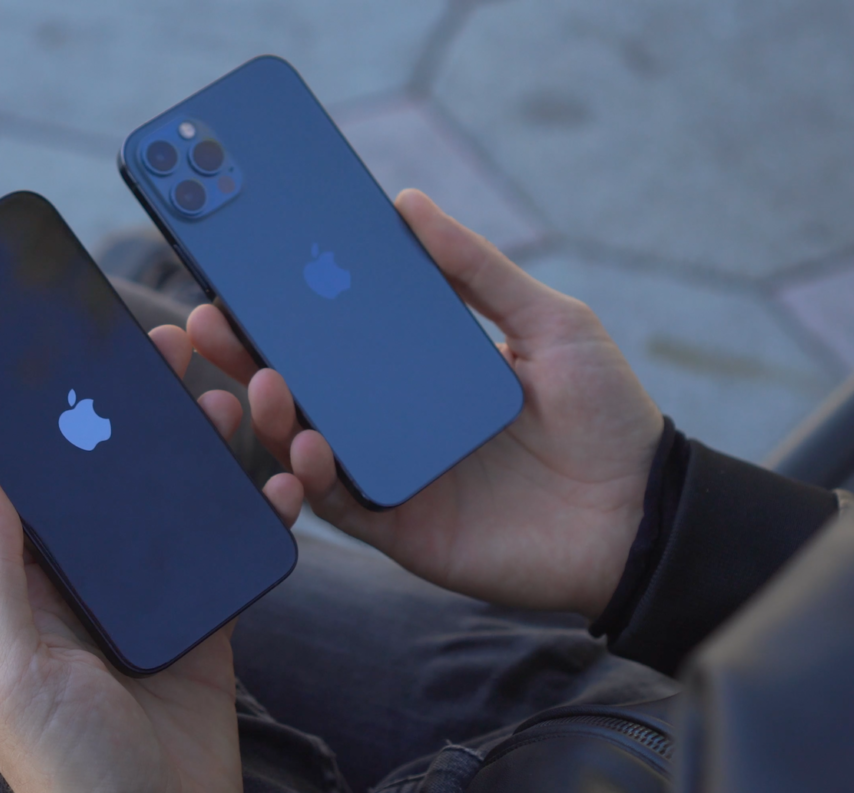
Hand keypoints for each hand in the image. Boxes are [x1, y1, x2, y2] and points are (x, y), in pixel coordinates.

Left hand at [0, 326, 300, 792]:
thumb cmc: (67, 779)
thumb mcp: (13, 675)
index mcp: (30, 591)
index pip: (38, 486)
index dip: (56, 421)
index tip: (75, 356)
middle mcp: (88, 588)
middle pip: (115, 481)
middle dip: (142, 416)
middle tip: (172, 351)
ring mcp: (151, 603)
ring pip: (177, 505)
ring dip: (204, 451)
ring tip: (232, 398)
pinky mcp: (206, 623)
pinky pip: (229, 551)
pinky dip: (254, 511)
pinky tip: (278, 477)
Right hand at [188, 189, 662, 619]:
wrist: (646, 517)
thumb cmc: (609, 415)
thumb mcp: (550, 323)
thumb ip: (478, 269)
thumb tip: (408, 202)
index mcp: (424, 369)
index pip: (341, 332)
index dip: (289, 305)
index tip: (242, 269)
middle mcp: (399, 421)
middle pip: (308, 386)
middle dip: (250, 354)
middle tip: (207, 320)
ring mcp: (397, 476)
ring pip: (309, 445)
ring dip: (273, 413)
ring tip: (258, 380)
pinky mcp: (405, 530)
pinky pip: (342, 505)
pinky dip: (315, 479)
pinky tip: (308, 446)